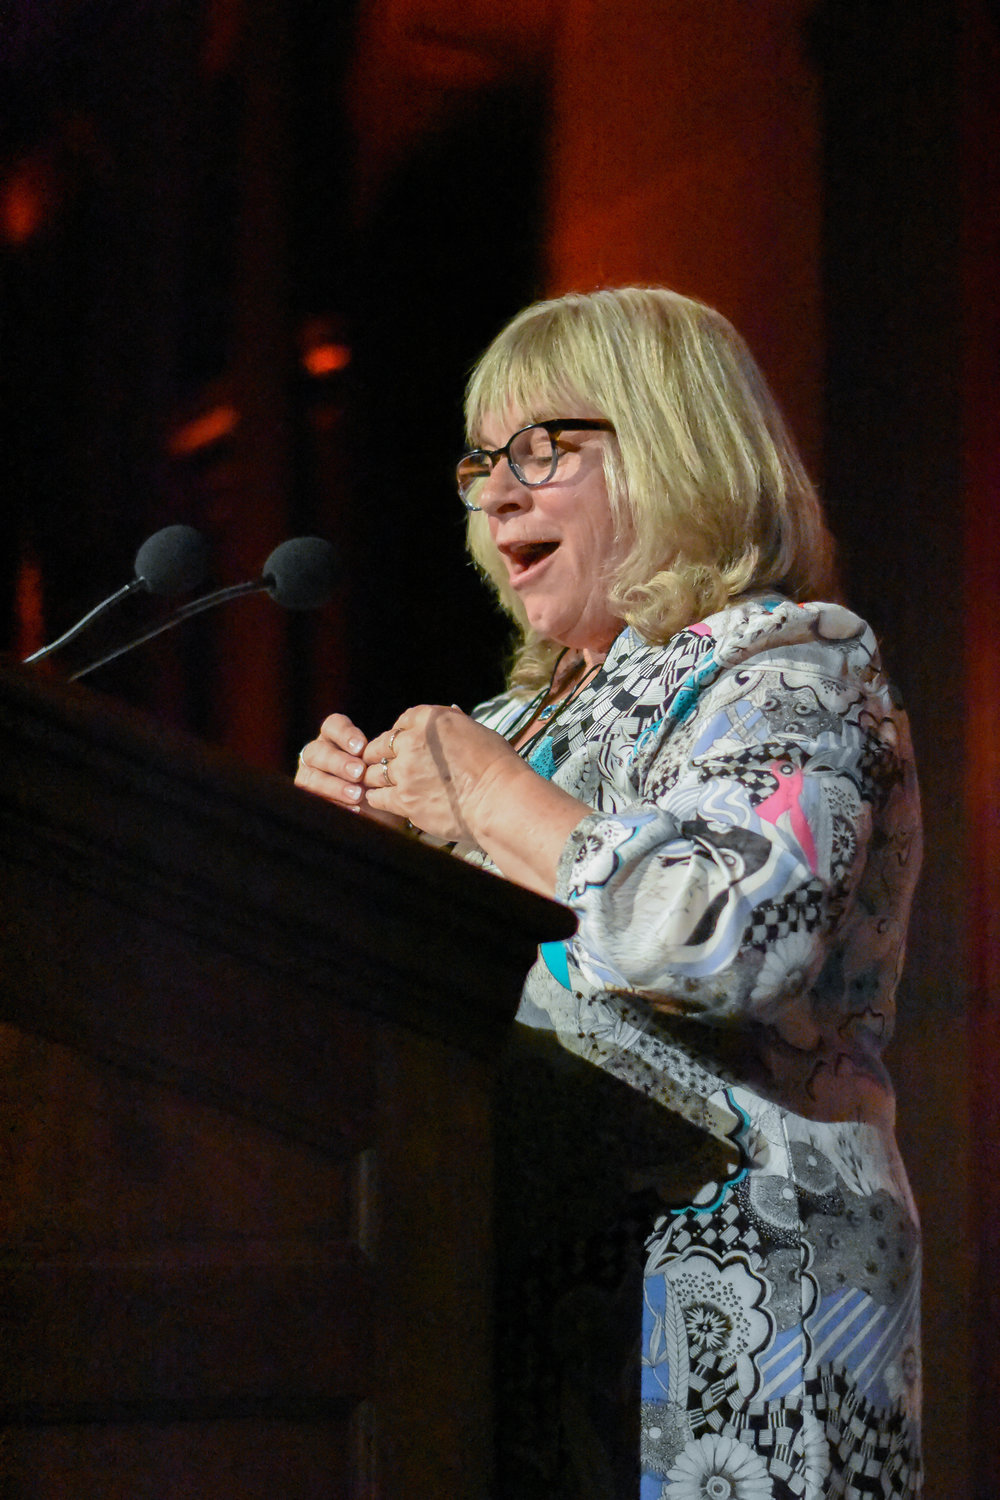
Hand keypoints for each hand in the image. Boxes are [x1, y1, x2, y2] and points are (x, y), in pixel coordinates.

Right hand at [295, 713, 407, 829]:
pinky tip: (354, 809)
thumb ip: (378, 754)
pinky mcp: (309, 796)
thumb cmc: (382, 779)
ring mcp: (310, 775)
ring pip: (311, 776)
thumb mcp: (382, 765)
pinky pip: (314, 799)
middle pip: (317, 751)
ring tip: (357, 795)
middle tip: (359, 773)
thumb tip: (386, 749)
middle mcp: (318, 753)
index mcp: (334, 737)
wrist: (381, 808)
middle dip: (339, 762)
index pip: (333, 726)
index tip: (361, 748)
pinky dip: (334, 803)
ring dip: (334, 786)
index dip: (345, 735)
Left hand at [362, 705, 527, 844]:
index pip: (401, 722)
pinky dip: (377, 799)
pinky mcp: (403, 800)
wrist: (500, 799)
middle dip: (381, 756)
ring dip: (377, 779)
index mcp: (429, 720)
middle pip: (379, 746)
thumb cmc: (497, 765)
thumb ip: (453, 724)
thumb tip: (449, 714)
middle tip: (387, 766)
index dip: (399, 735)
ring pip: (373, 773)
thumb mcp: (475, 731)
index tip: (402, 746)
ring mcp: (405, 771)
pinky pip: (377, 798)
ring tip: (384, 785)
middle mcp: (412, 741)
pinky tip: (384, 801)